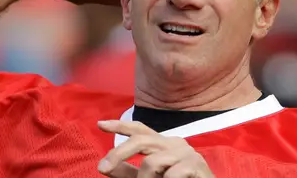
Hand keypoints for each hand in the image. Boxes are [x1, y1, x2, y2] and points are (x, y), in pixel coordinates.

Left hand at [97, 120, 214, 177]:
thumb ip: (128, 174)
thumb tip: (103, 167)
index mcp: (164, 144)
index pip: (140, 129)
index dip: (121, 125)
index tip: (100, 124)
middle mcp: (175, 143)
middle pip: (140, 139)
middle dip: (118, 153)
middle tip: (101, 169)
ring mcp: (187, 153)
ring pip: (151, 162)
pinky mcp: (196, 165)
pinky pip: (171, 175)